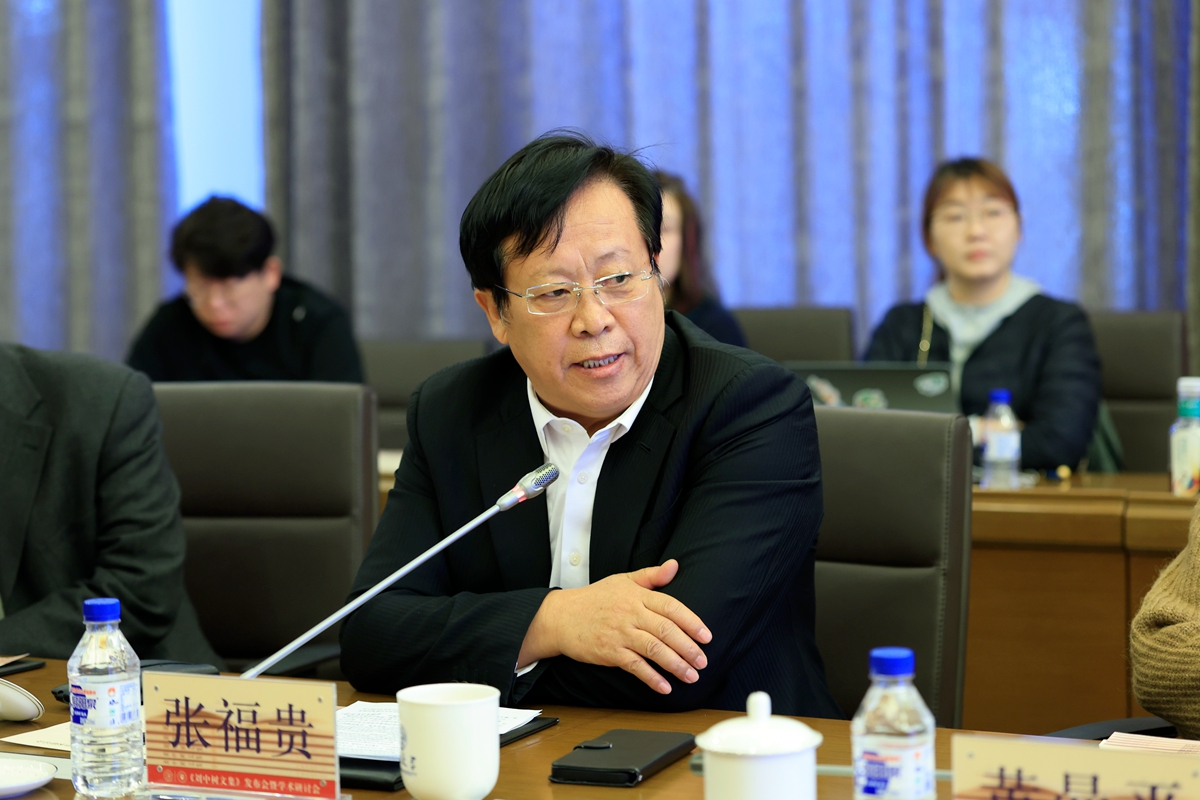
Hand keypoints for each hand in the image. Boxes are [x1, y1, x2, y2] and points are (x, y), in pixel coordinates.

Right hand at [519, 559, 711, 693]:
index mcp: (637, 594)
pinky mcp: (609, 651)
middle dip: (688, 648)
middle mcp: (630, 613)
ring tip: (691, 676)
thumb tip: (675, 565)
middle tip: (703, 661)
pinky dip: (651, 677)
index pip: (671, 606)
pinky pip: (635, 666)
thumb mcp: (622, 580)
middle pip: (666, 630)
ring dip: (676, 665)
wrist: (561, 616)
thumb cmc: (595, 598)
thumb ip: (651, 576)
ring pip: (654, 649)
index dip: (691, 622)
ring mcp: (620, 633)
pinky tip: (664, 687)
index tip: (706, 636)